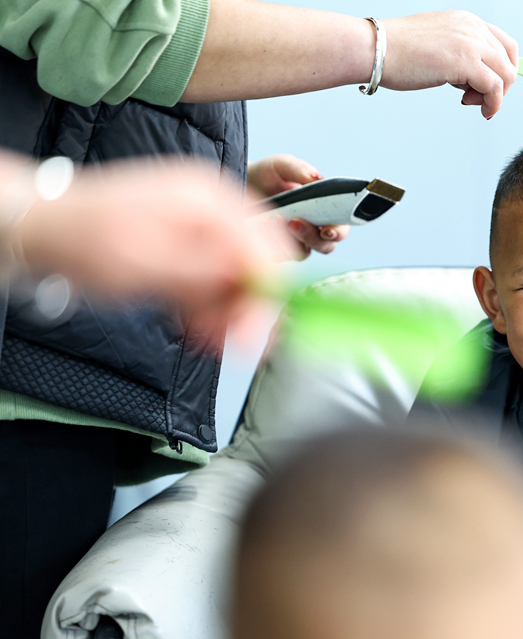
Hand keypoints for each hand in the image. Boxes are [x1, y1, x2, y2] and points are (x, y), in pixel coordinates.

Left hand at [14, 158, 284, 328]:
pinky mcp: (184, 251)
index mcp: (209, 201)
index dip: (269, 293)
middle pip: (257, 265)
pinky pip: (211, 283)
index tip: (258, 331)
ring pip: (235, 280)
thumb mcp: (149, 262)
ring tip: (207, 337)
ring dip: (227, 313)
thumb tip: (258, 285)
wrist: (39, 230)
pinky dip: (207, 309)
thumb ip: (209, 272)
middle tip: (233, 340)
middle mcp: (210, 212)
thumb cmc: (80, 236)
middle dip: (247, 307)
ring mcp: (198, 231)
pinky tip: (196, 326)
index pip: (267, 248)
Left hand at [247, 154, 348, 259]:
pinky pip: (278, 255)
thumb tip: (317, 178)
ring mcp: (294, 242)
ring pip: (302, 253)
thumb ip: (300, 169)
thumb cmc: (268, 174)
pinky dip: (271, 242)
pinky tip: (262, 223)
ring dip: (291, 240)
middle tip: (295, 222)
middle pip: (325, 246)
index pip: (340, 227)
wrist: (241, 183)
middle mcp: (313, 230)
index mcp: (324, 211)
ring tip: (274, 218)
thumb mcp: (283, 165)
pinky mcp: (274, 250)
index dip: (339, 232)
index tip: (327, 230)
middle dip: (313, 238)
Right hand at [380, 12, 518, 119]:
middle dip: (499, 85)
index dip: (503, 69)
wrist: (376, 49)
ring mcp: (471, 43)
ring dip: (496, 96)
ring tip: (472, 103)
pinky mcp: (466, 62)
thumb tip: (471, 78)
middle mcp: (473, 28)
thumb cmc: (397, 51)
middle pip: (509, 61)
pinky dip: (493, 104)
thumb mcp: (438, 45)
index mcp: (466, 21)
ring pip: (507, 74)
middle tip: (477, 98)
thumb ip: (459, 55)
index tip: (490, 86)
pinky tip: (481, 110)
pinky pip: (495, 87)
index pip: (504, 44)